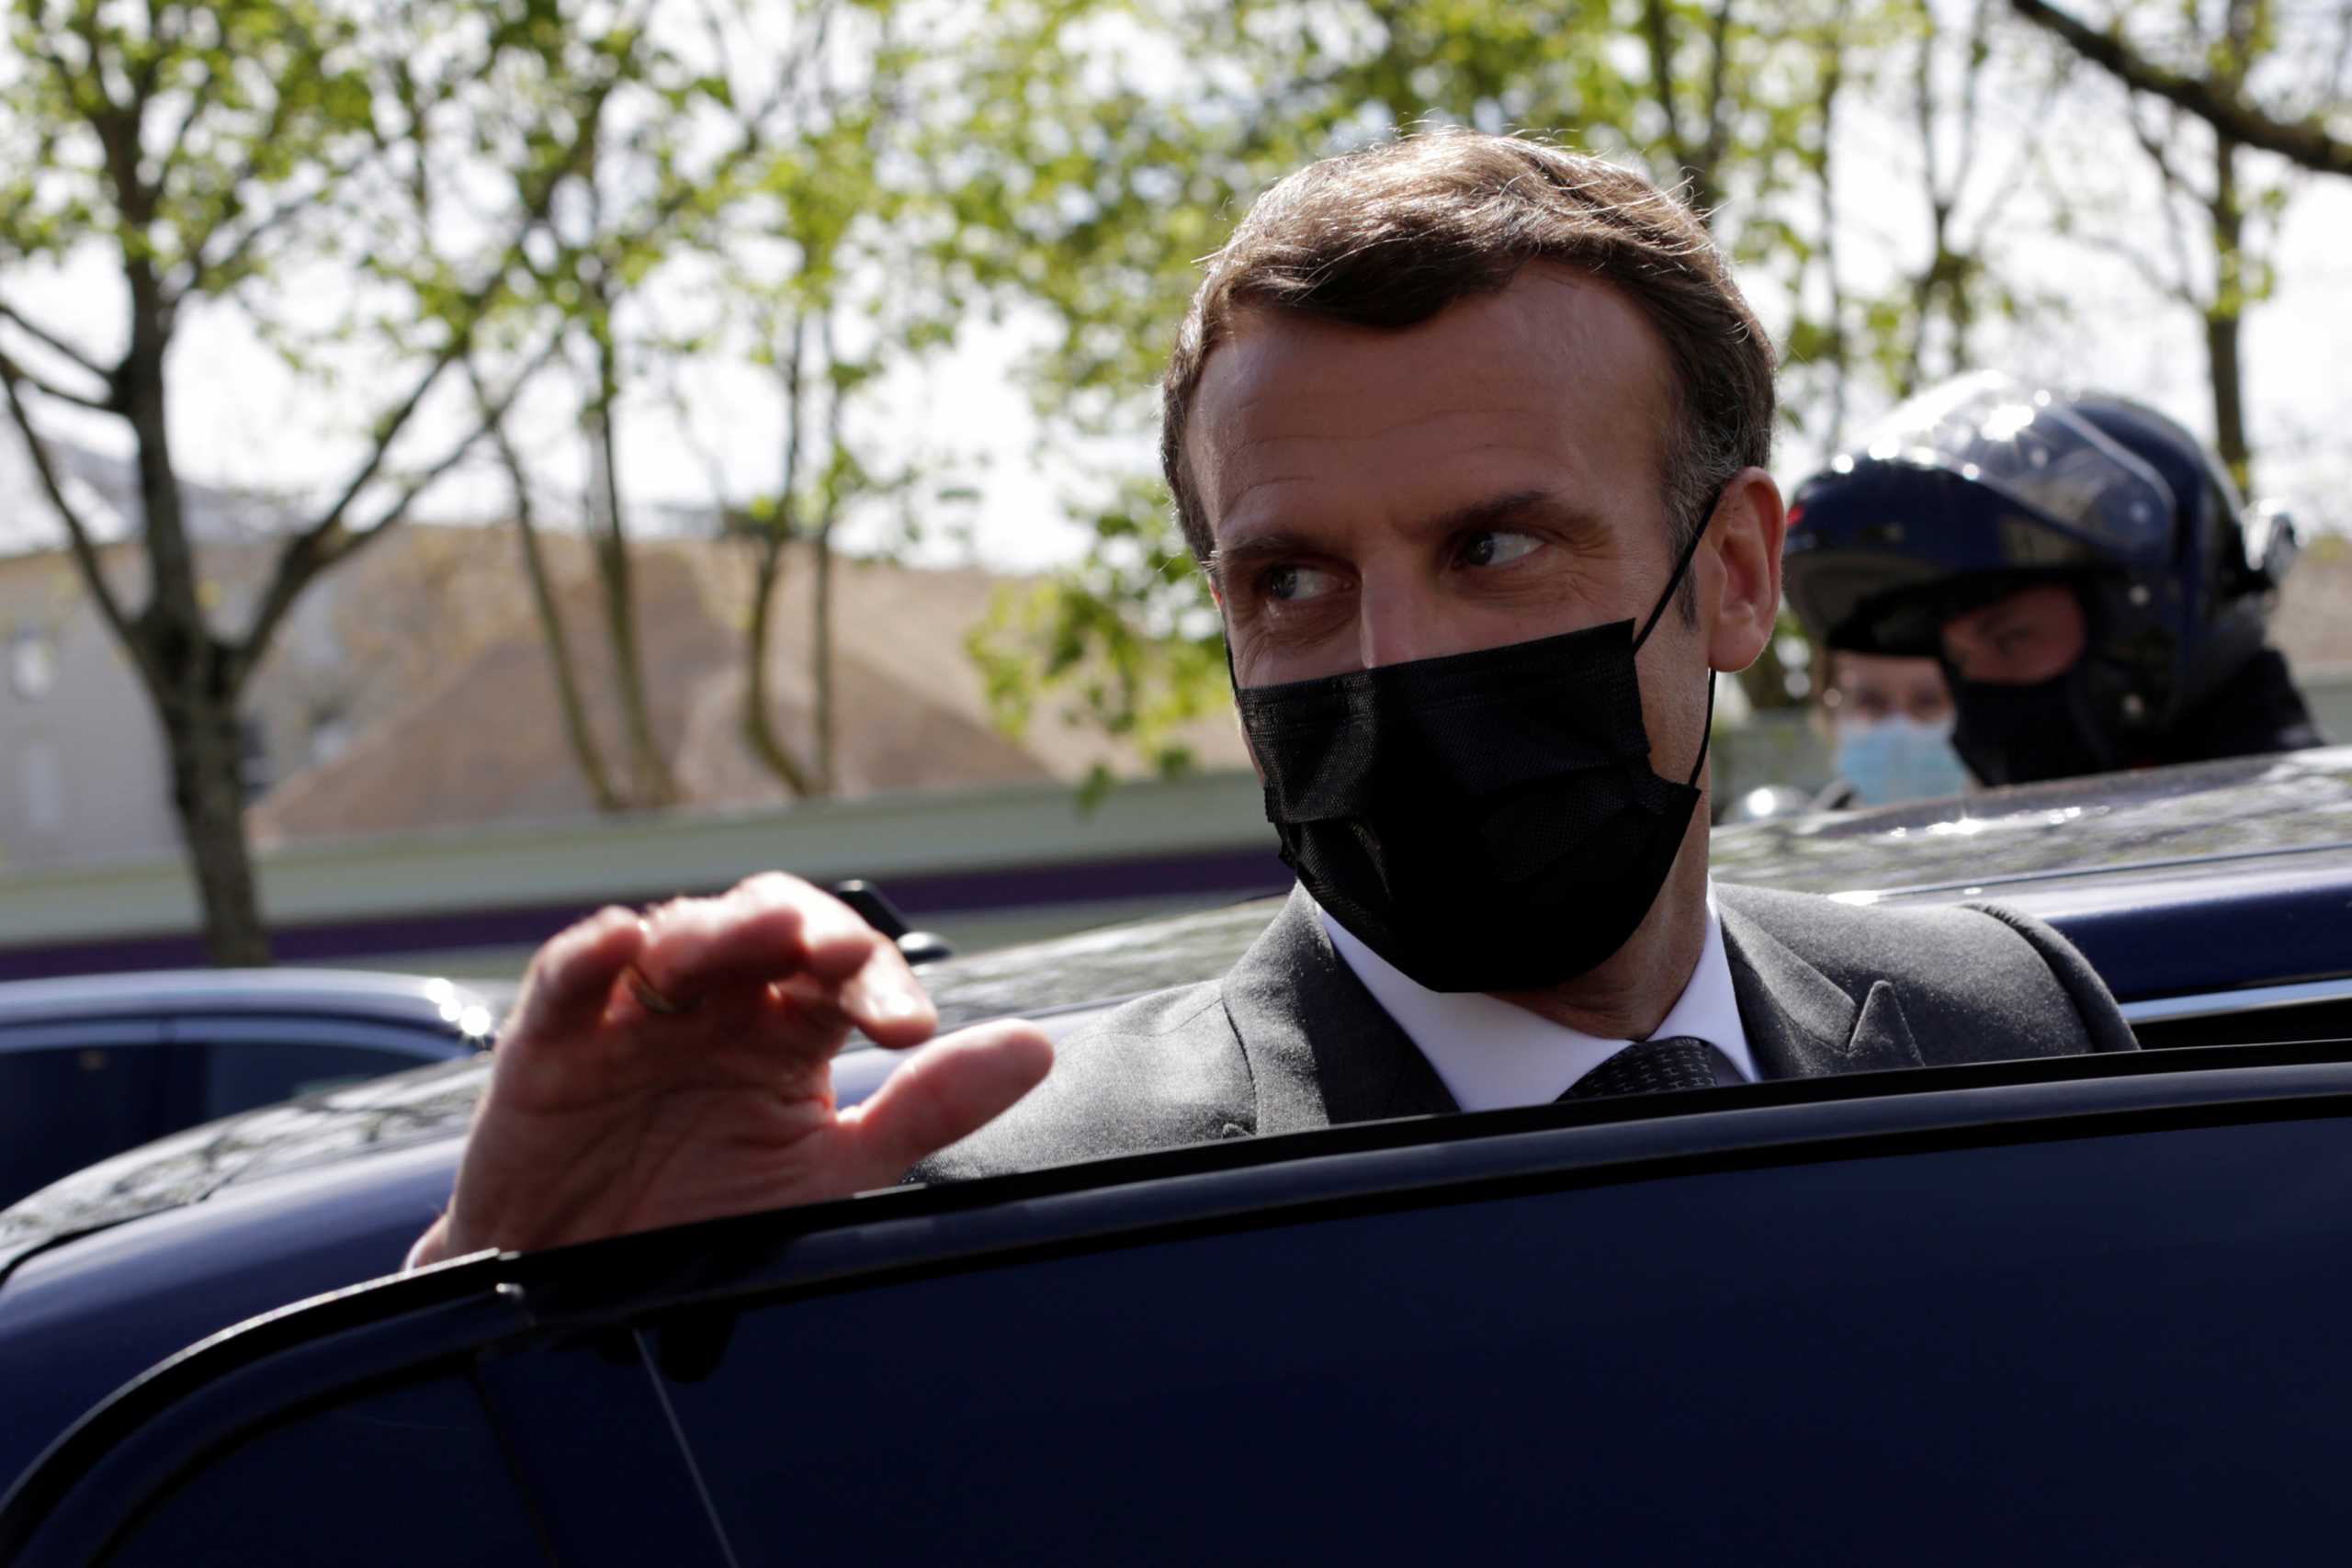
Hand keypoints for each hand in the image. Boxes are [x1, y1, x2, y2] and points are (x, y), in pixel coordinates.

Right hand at [407, 873, 1052, 1267]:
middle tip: (839, 955)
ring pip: (678, 934)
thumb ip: (927, 1112)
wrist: (584, 1295)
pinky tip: (625, 944)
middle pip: (765, 924)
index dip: (877, 983)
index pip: (843, 969)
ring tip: (759, 939)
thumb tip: (1036, 1046)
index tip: (906, 1031)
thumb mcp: (828, 1175)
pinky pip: (569, 978)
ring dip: (719, 930)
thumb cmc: (705, 1219)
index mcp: (786, 1027)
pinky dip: (593, 952)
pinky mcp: (551, 1040)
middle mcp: (715, 1003)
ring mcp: (632, 1012)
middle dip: (806, 928)